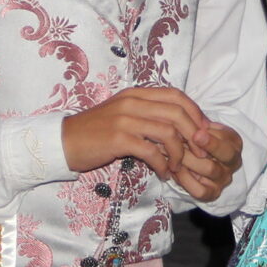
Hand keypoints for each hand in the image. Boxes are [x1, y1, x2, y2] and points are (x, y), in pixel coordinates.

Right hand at [62, 86, 211, 181]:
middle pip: (177, 112)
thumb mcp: (123, 115)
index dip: (195, 112)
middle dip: (194, 134)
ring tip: (177, 166)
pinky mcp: (118, 138)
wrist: (63, 142)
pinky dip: (163, 164)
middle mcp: (132, 102)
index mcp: (136, 93)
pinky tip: (163, 173)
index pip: (175, 95)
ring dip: (179, 153)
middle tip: (199, 152)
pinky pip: (151, 151)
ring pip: (168, 131)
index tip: (203, 131)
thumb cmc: (95, 132)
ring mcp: (125, 119)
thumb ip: (148, 115)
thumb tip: (178, 127)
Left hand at [172, 122, 243, 203]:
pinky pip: (200, 190)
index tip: (197, 134)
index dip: (212, 138)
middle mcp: (233, 163)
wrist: (198, 160)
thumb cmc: (199, 140)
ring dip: (188, 160)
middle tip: (179, 144)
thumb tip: (188, 119)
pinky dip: (185, 180)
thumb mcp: (204, 128)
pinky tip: (173, 170)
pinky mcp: (212, 193)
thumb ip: (199, 123)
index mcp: (234, 143)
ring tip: (170, 152)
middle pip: (222, 156)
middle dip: (201, 148)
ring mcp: (223, 179)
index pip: (227, 140)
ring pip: (209, 170)